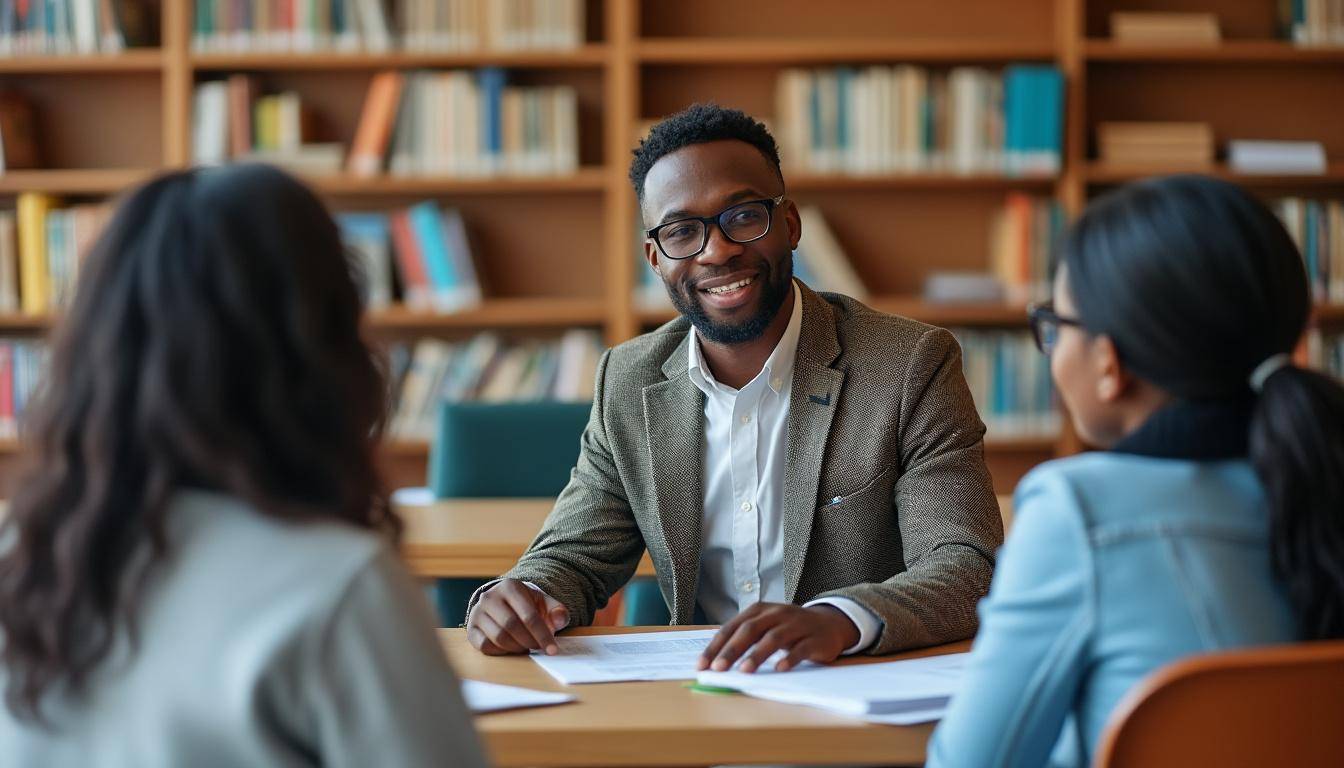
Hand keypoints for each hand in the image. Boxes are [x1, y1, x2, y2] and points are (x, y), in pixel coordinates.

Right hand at [466, 579, 569, 655]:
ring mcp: (477, 613)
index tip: (552, 649)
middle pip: (511, 626)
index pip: (528, 615)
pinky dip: (501, 652)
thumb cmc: (527, 604)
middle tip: (539, 648)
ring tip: (526, 646)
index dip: (542, 634)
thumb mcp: (544, 602)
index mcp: (509, 587)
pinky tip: (511, 648)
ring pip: (498, 637)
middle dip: (529, 641)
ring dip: (516, 647)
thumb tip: (559, 620)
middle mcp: (489, 597)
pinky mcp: (471, 629)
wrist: (504, 602)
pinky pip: (485, 645)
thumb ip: (557, 610)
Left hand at [697, 602, 860, 673]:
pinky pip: (801, 649)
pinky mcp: (814, 639)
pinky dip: (789, 658)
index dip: (716, 646)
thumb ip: (745, 639)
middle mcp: (776, 614)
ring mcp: (796, 625)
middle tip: (718, 668)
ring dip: (757, 654)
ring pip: (774, 638)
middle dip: (732, 650)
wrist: (829, 623)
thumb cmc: (789, 629)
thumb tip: (715, 661)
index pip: (732, 627)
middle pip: (750, 630)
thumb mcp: (765, 627)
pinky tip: (779, 669)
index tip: (702, 665)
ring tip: (745, 670)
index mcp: (759, 610)